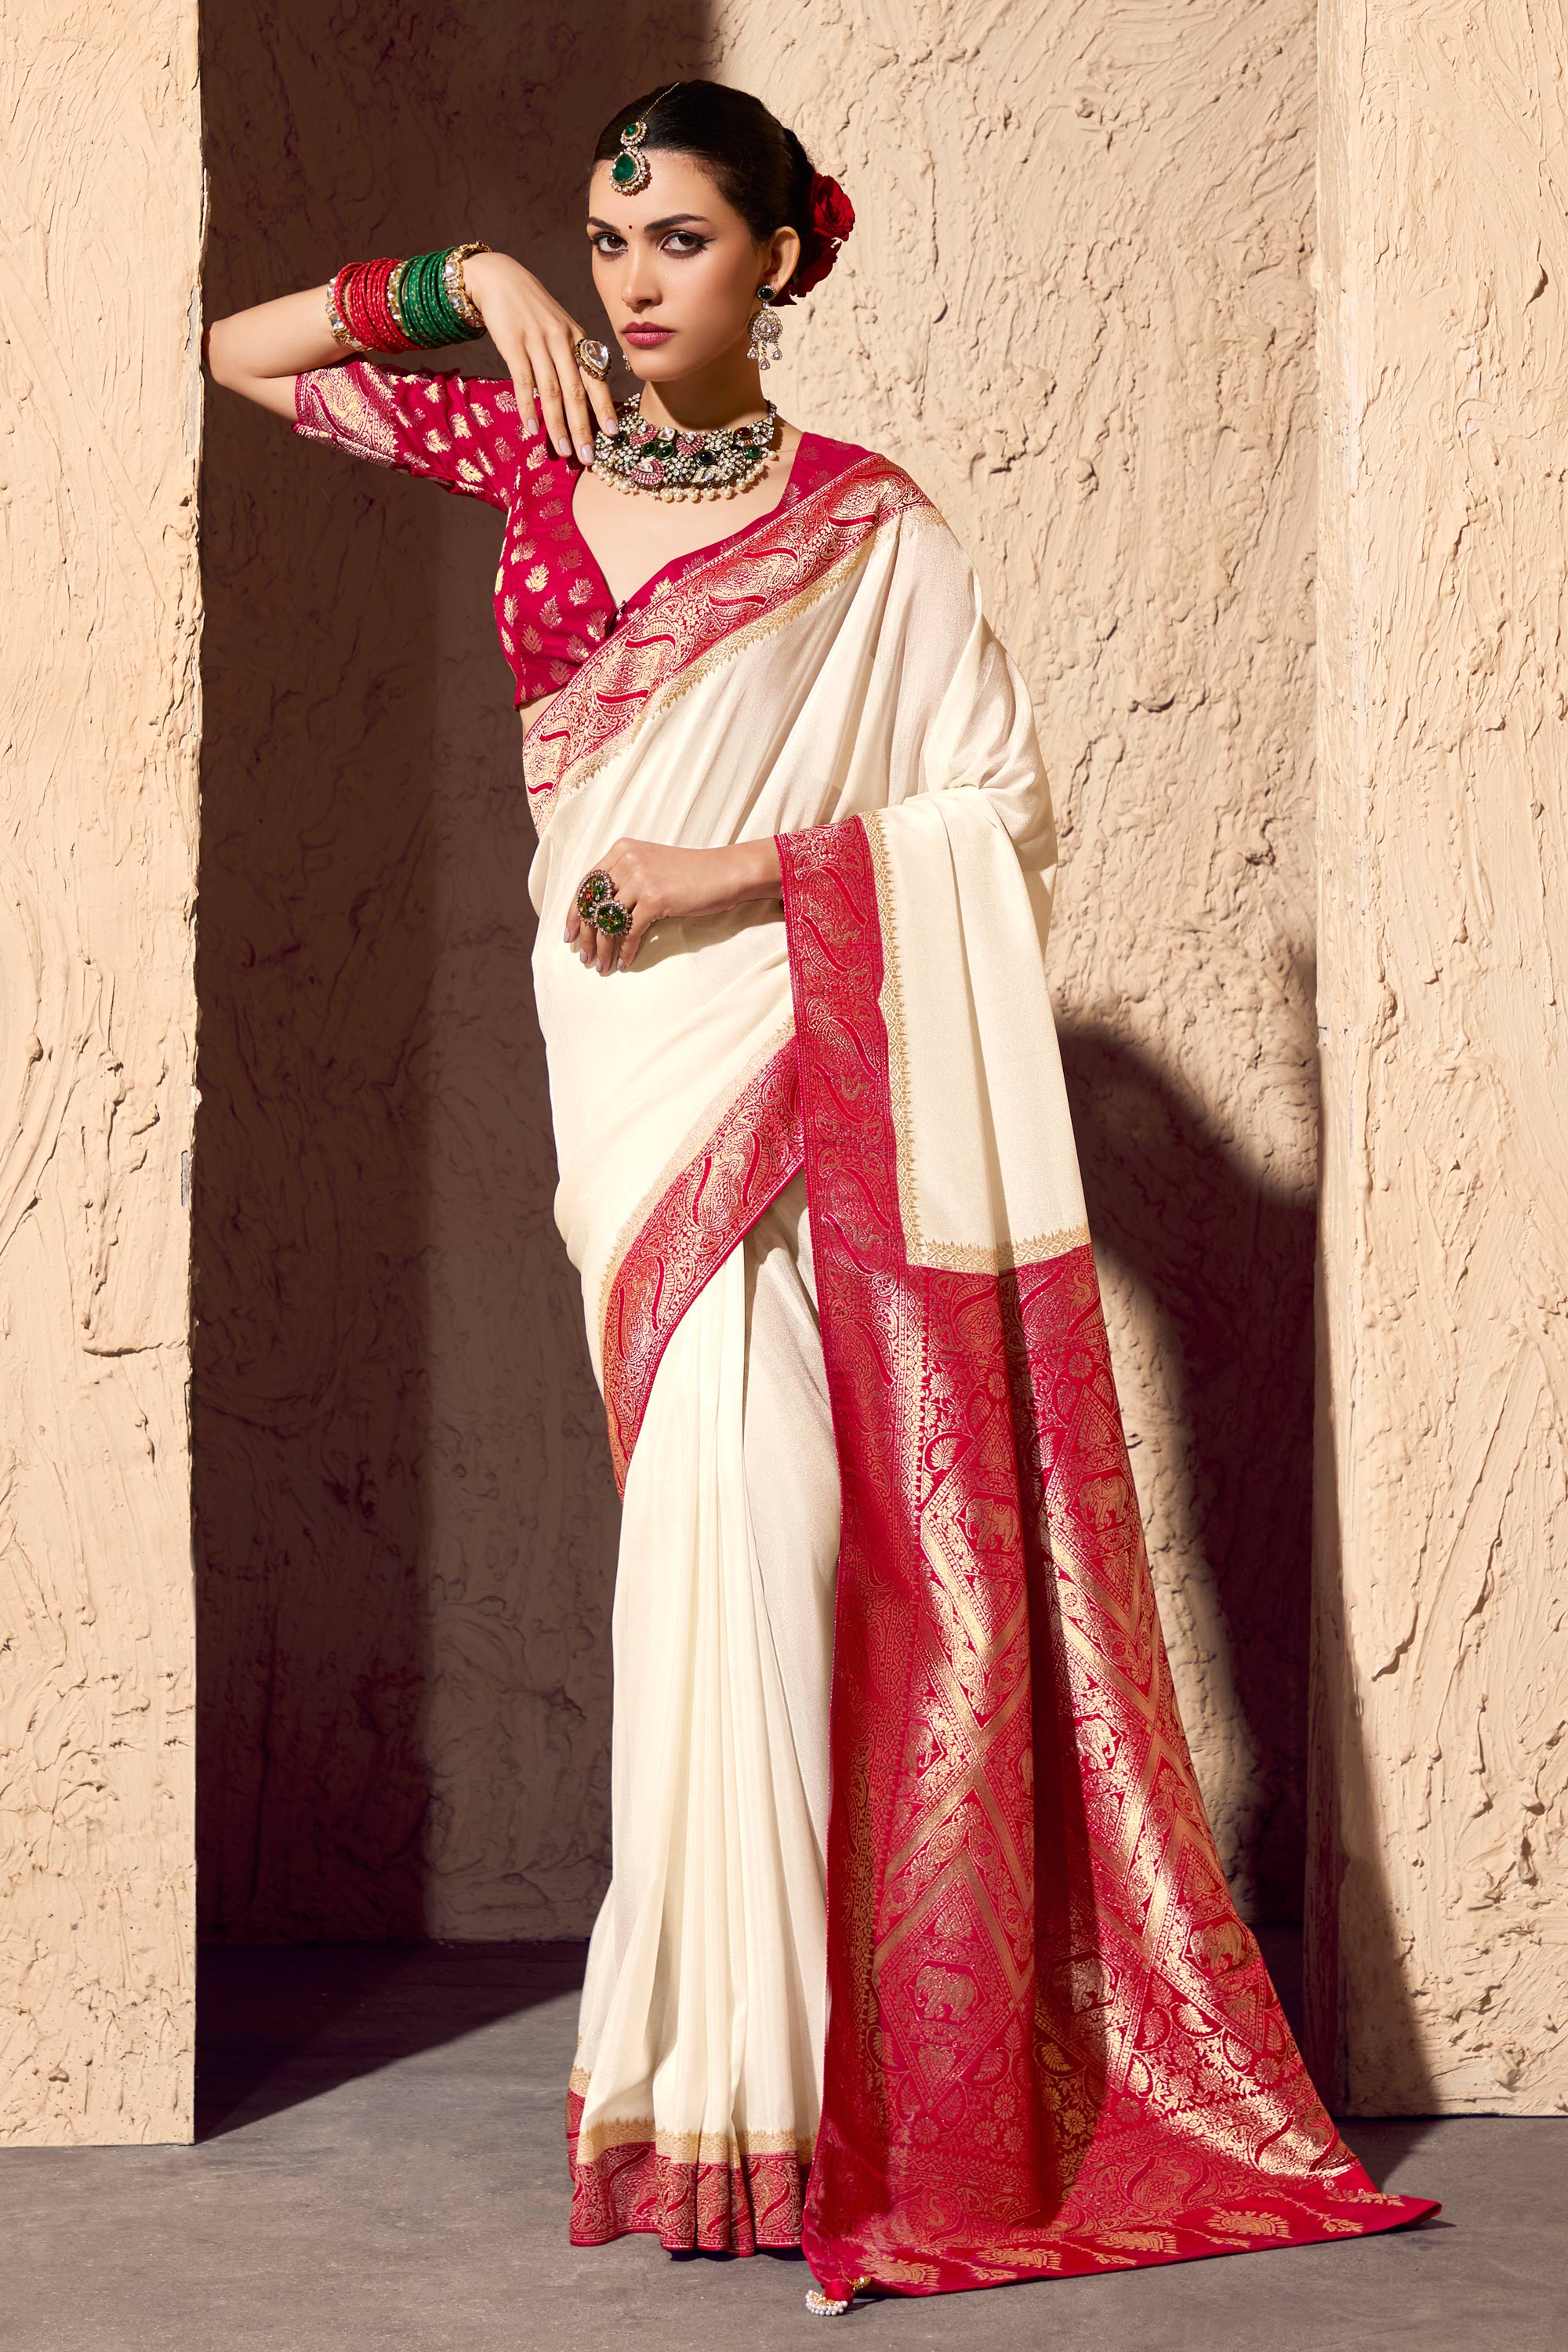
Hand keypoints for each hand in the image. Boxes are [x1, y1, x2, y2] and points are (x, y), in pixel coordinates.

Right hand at [462, 251, 617, 461]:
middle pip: (576, 391)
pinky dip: (527, 406)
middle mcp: (562, 341)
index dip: (605, 407)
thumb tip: (586, 394)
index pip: (595, 378)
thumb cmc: (533, 310)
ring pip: (551, 391)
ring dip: (558, 424)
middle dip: (583, 427)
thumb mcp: (560, 327)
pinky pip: (523, 380)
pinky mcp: (513, 344)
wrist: (500, 278)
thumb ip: (573, 356)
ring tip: (563, 451)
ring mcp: (537, 342)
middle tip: (588, 457)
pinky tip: (532, 428)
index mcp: (578, 338)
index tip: (613, 434)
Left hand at [564, 837, 783, 973]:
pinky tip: (624, 963)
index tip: (569, 934)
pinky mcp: (656, 899)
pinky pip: (631, 932)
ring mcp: (641, 878)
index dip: (573, 913)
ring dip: (603, 949)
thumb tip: (599, 913)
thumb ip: (625, 879)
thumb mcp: (651, 866)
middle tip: (583, 958)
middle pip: (593, 905)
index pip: (586, 885)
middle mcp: (626, 860)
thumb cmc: (691, 873)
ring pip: (609, 922)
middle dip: (585, 936)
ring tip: (601, 966)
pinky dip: (625, 951)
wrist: (725, 872)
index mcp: (621, 850)